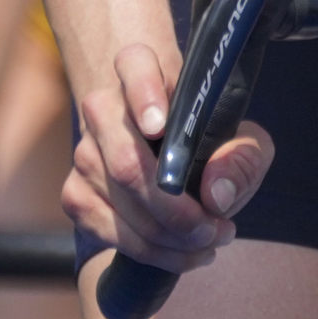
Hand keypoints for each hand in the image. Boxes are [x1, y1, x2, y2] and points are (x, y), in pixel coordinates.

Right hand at [63, 34, 272, 278]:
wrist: (172, 155)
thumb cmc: (209, 138)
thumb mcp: (243, 140)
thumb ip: (242, 160)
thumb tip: (215, 194)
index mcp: (142, 70)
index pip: (134, 65)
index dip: (144, 93)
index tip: (159, 125)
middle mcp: (103, 107)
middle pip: (127, 160)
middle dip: (175, 209)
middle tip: (215, 229)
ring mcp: (83, 151)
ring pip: (119, 201)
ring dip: (169, 236)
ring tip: (210, 242)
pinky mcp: (74, 193)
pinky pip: (106, 229)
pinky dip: (149, 251)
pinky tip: (182, 253)